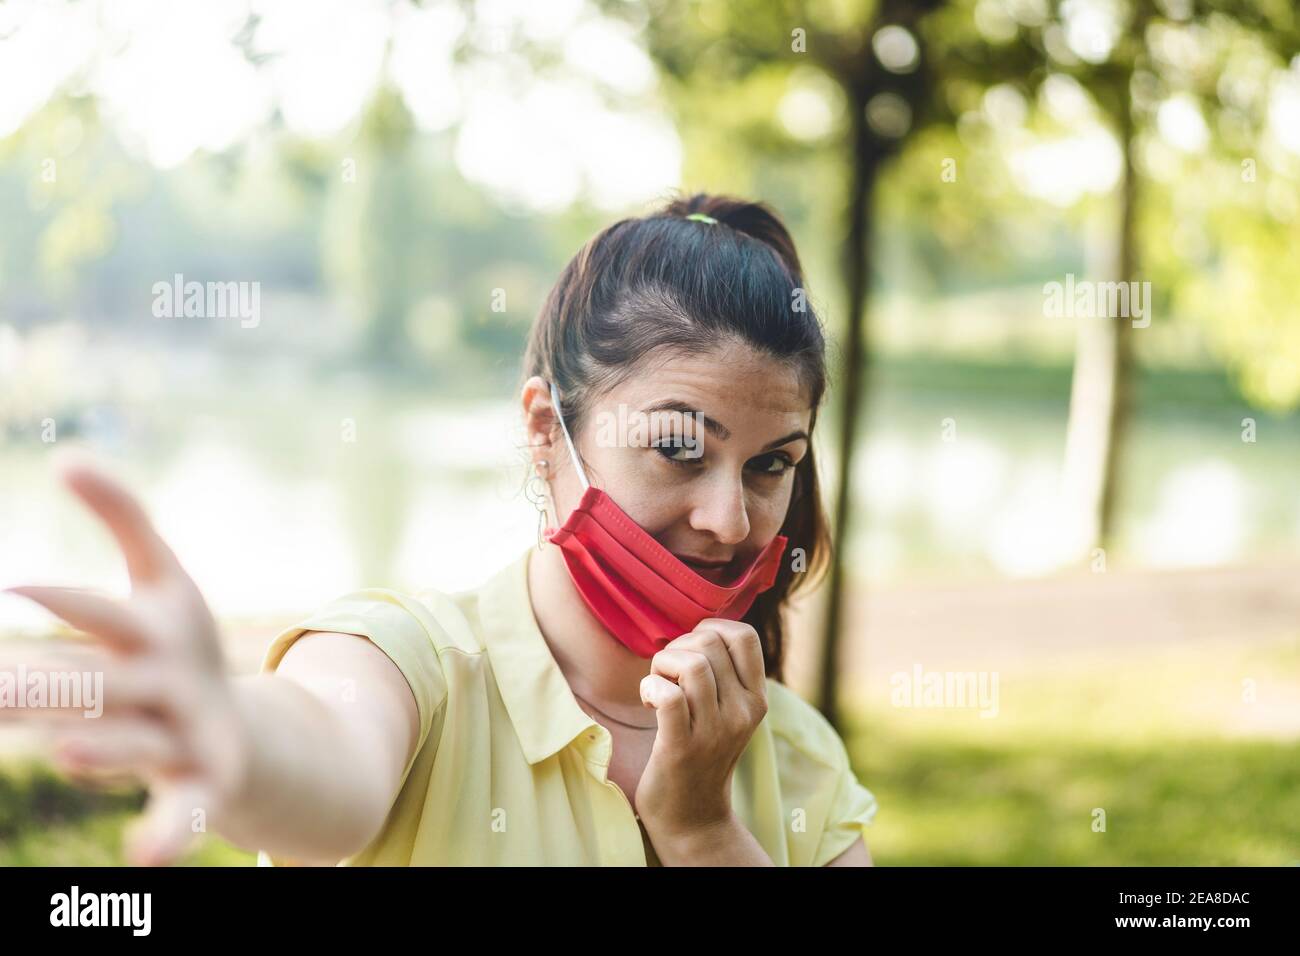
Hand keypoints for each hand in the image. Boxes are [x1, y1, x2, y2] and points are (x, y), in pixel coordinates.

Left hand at [1, 454, 248, 865]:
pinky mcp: (204, 784)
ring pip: (141, 745)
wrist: (259, 733)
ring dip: (105, 749)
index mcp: (157, 631)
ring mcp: (190, 734)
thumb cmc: (187, 648)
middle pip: (108, 684)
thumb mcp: (165, 582)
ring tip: (60, 750)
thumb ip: (124, 518)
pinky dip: (170, 831)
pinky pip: (185, 809)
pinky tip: (143, 857)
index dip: (66, 604)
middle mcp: (173, 681)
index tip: (15, 592)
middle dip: (54, 684)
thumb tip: (68, 456)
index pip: (106, 615)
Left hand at [634, 618, 768, 842]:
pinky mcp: (682, 748)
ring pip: (690, 664)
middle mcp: (743, 712)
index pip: (744, 635)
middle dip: (676, 647)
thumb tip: (699, 626)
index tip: (691, 649)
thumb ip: (724, 674)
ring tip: (657, 688)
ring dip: (661, 666)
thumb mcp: (729, 712)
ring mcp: (714, 731)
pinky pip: (668, 696)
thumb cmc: (702, 753)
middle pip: (708, 642)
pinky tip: (648, 702)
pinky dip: (650, 688)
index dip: (710, 627)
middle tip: (667, 676)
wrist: (692, 817)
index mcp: (756, 698)